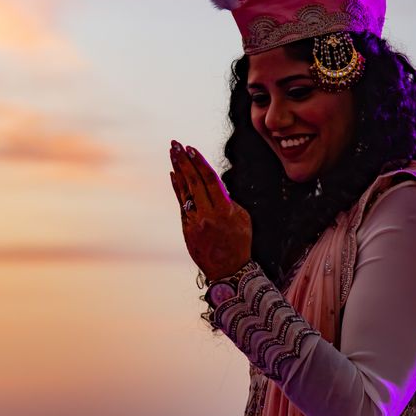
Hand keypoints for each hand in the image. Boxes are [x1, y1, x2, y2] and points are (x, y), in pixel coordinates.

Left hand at [169, 140, 251, 281]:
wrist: (228, 271)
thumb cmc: (240, 242)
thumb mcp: (243, 219)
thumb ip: (229, 200)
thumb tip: (215, 184)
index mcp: (224, 211)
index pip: (210, 180)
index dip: (200, 162)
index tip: (191, 148)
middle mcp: (207, 215)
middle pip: (193, 182)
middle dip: (184, 161)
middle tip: (176, 144)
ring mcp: (195, 222)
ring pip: (185, 191)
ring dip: (178, 170)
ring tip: (173, 154)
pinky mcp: (187, 228)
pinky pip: (182, 203)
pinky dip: (178, 188)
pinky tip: (174, 175)